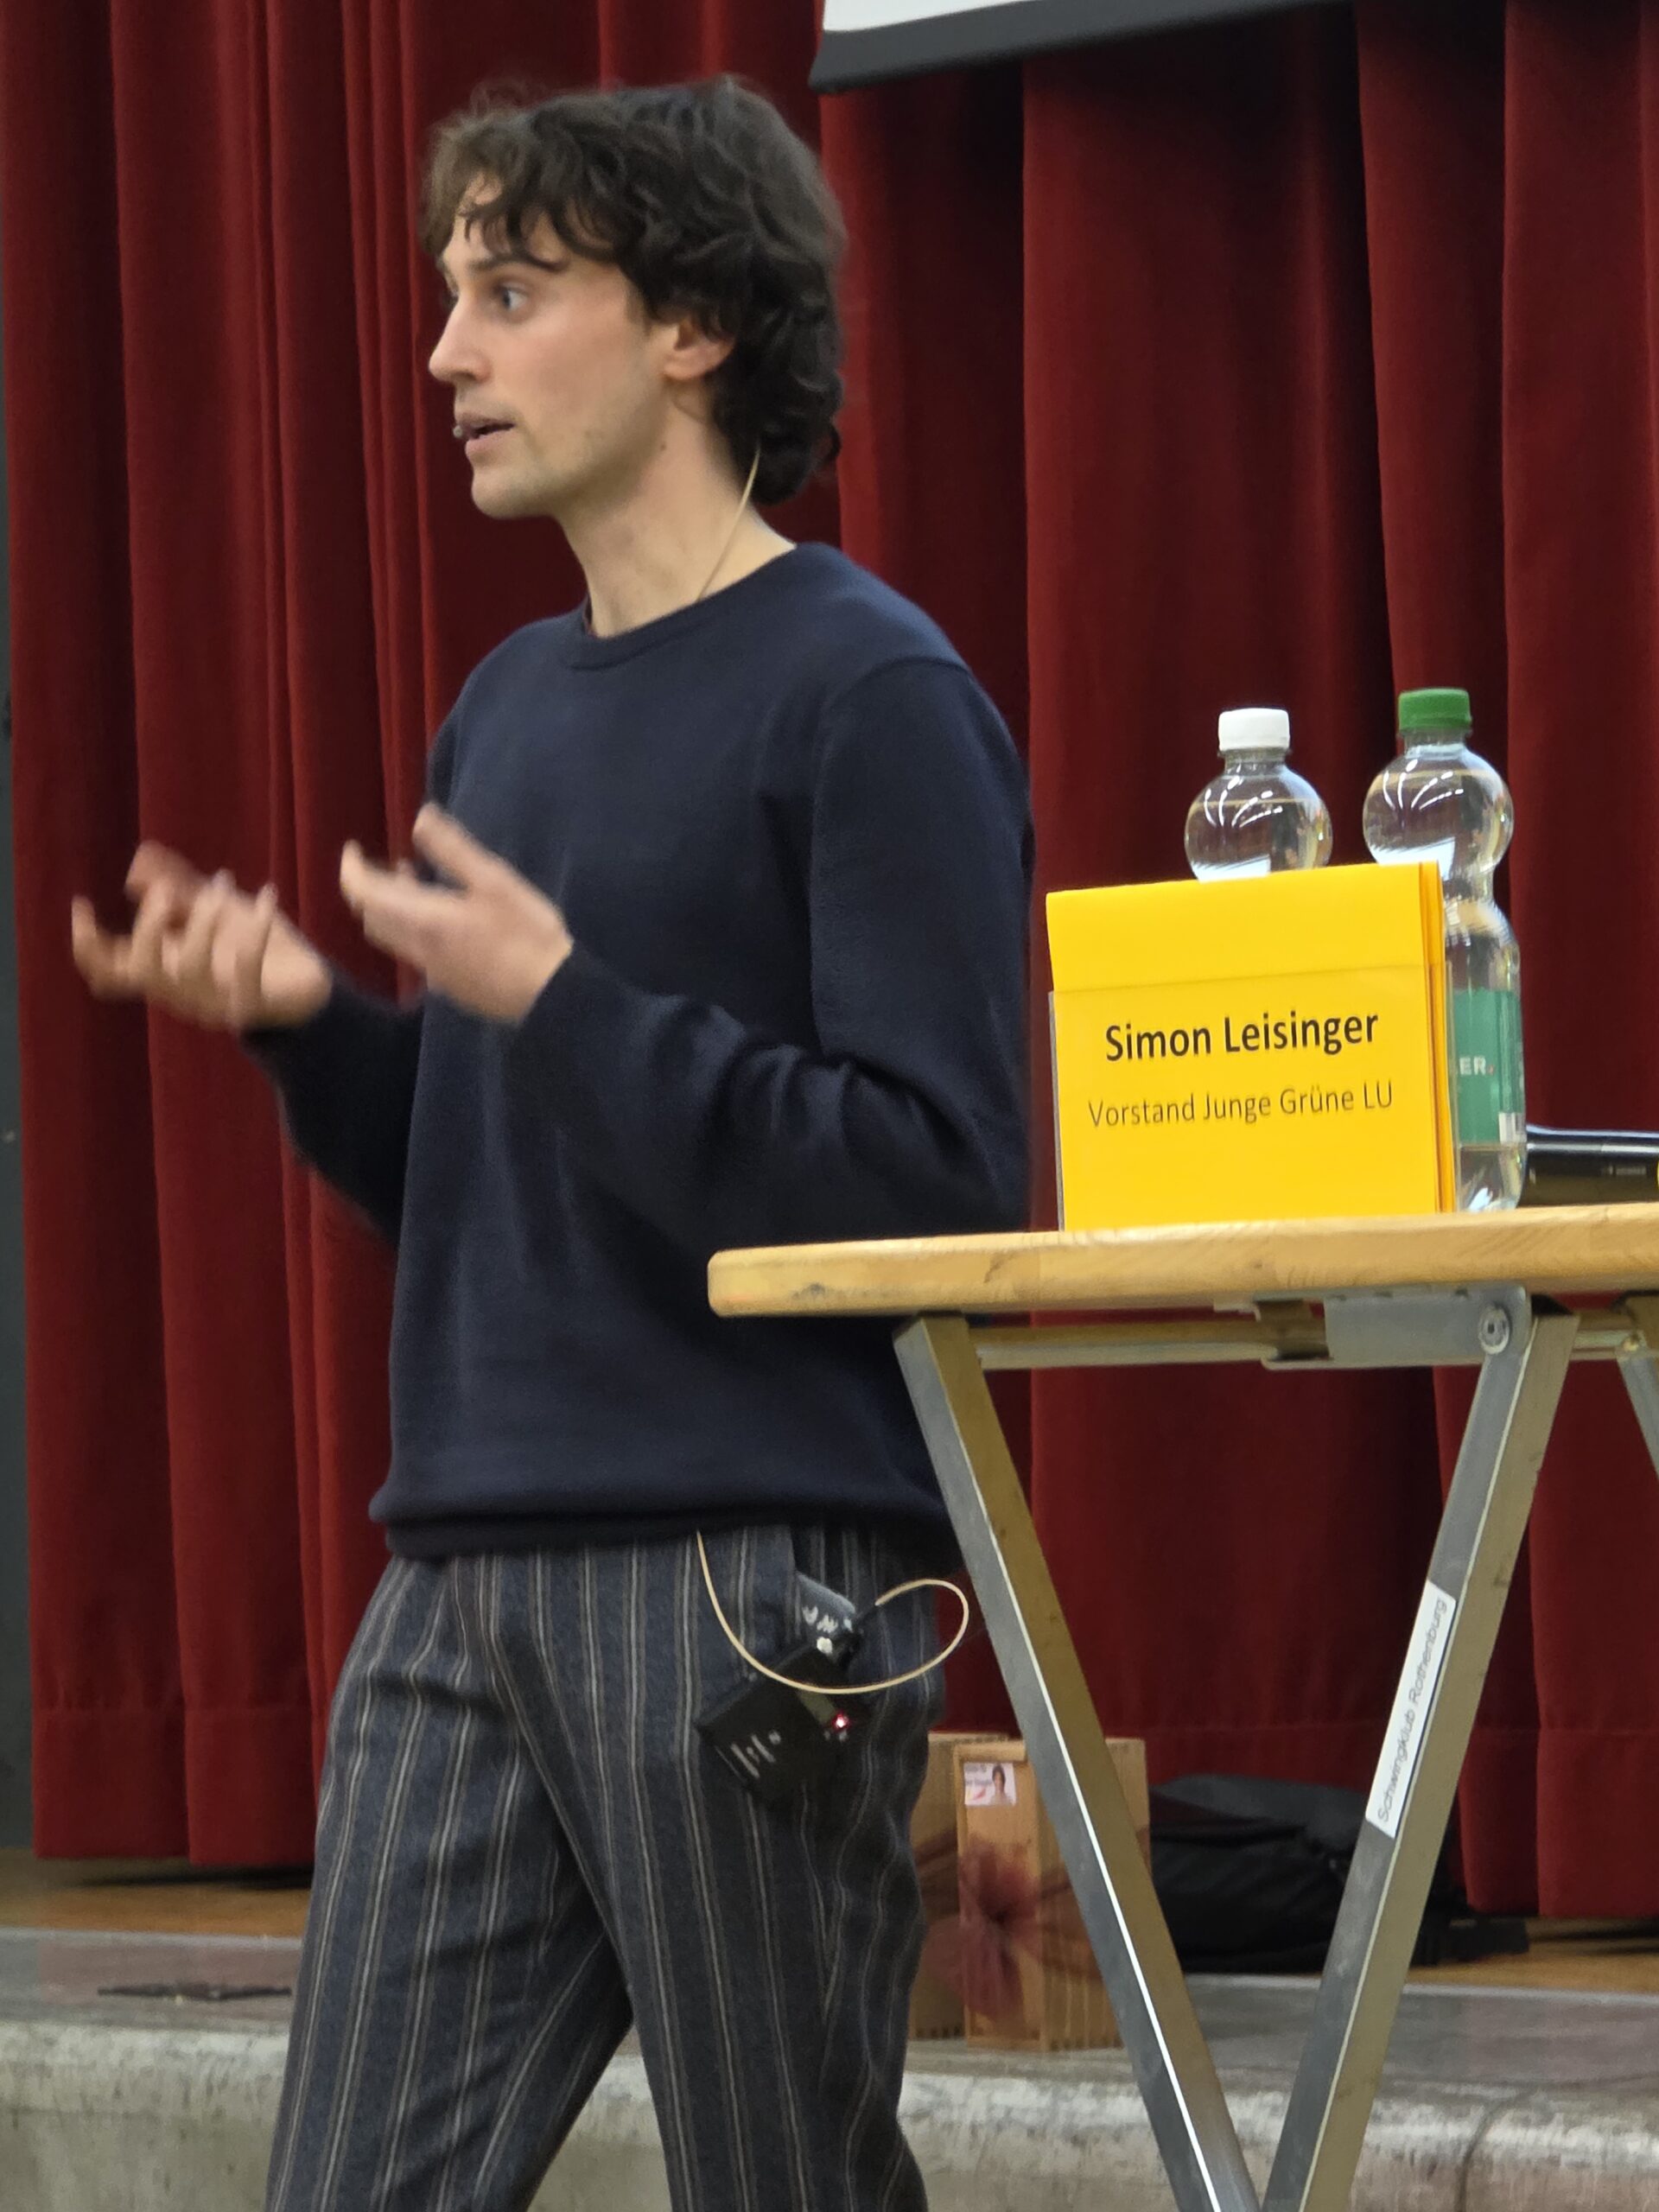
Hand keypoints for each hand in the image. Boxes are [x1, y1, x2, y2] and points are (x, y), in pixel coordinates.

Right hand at [71, 844, 332, 1029]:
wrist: (309, 986)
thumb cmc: (252, 945)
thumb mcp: (214, 908)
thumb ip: (178, 887)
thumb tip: (138, 861)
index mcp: (164, 971)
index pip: (108, 972)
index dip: (88, 944)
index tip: (82, 904)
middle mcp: (182, 993)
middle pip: (143, 972)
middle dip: (148, 927)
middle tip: (169, 892)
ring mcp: (216, 1003)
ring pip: (190, 971)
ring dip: (203, 922)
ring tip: (225, 886)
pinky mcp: (254, 1006)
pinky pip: (247, 973)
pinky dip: (257, 930)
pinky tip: (269, 897)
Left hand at [338, 806, 573, 1022]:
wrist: (551, 996)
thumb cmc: (526, 934)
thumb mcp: (494, 881)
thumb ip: (453, 849)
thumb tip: (420, 817)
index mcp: (423, 919)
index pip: (364, 894)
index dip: (351, 869)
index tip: (352, 848)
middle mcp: (418, 949)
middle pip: (373, 918)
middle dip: (368, 888)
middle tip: (381, 863)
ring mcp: (434, 972)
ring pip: (393, 937)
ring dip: (391, 907)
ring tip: (411, 880)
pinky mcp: (451, 986)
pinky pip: (415, 952)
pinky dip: (412, 926)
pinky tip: (442, 919)